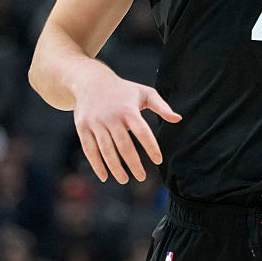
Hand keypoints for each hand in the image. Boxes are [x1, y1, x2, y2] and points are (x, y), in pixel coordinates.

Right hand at [72, 67, 181, 183]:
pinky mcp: (82, 127)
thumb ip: (162, 106)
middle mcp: (111, 117)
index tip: (158, 160)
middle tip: (142, 177)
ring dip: (116, 168)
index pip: (142, 132)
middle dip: (133, 164)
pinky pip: (89, 150)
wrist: (91, 81)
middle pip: (124, 145)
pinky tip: (104, 176)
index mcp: (128, 109)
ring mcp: (95, 122)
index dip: (151, 147)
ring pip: (106, 150)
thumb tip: (178, 119)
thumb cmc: (123, 90)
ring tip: (125, 179)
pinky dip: (96, 165)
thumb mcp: (144, 92)